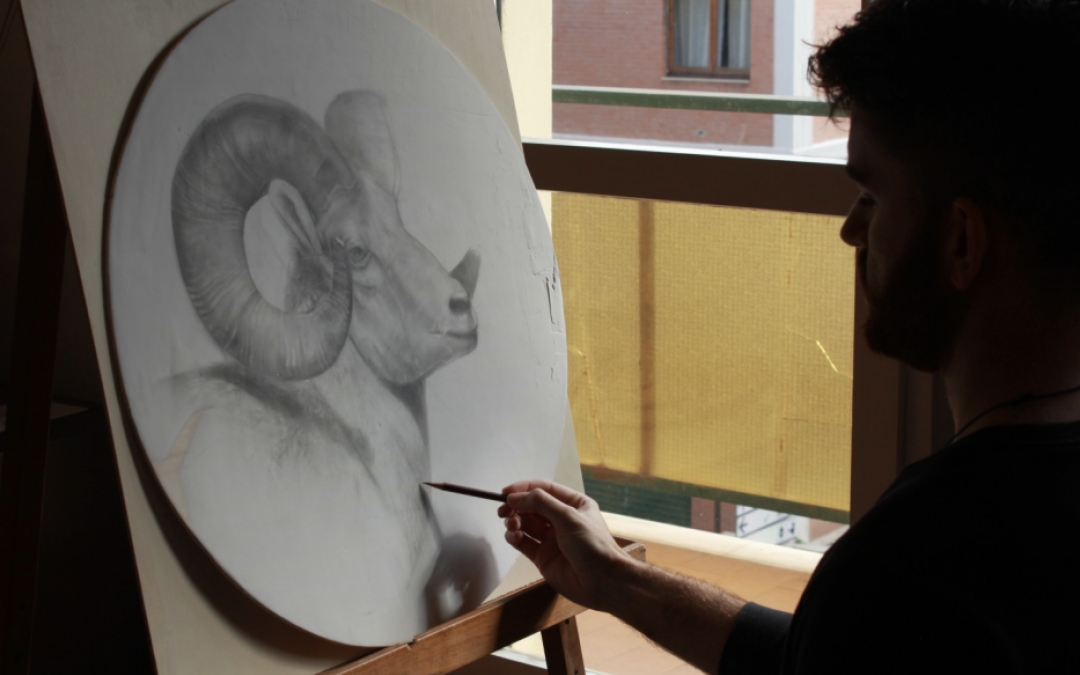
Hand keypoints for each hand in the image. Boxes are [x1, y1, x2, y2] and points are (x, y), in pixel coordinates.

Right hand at [498, 480, 634, 610]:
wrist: (603, 582)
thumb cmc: (592, 545)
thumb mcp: (568, 516)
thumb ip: (541, 503)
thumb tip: (514, 497)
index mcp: (574, 504)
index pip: (544, 490)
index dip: (524, 489)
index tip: (505, 493)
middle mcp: (562, 520)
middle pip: (532, 507)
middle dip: (517, 506)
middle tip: (503, 510)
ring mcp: (552, 539)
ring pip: (526, 524)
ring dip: (515, 521)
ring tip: (511, 525)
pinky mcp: (543, 557)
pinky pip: (524, 543)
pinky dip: (515, 538)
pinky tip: (514, 537)